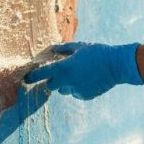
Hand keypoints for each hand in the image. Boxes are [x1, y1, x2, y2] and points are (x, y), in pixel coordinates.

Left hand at [25, 42, 143, 99]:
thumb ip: (63, 49)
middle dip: (53, 80)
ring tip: (80, 75)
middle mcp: (67, 81)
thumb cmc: (97, 52)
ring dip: (66, 85)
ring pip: (63, 90)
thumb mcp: (79, 47)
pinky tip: (88, 80)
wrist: (117, 65)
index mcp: (63, 67)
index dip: (32, 77)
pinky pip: (76, 94)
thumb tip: (51, 49)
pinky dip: (78, 89)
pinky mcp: (84, 96)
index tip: (26, 78)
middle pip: (51, 85)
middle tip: (62, 73)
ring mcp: (76, 90)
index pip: (41, 74)